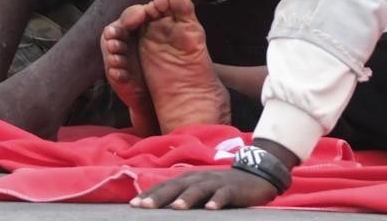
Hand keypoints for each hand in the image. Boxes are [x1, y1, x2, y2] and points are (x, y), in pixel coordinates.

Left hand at [133, 168, 280, 209]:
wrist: (254, 175)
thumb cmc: (221, 185)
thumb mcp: (200, 187)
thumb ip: (183, 194)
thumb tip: (160, 205)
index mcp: (189, 178)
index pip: (165, 186)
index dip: (149, 194)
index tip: (133, 205)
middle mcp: (199, 178)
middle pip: (176, 187)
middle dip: (159, 197)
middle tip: (143, 207)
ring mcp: (216, 183)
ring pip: (198, 190)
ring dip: (186, 198)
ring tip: (175, 208)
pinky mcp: (232, 189)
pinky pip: (224, 195)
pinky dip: (217, 202)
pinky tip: (211, 210)